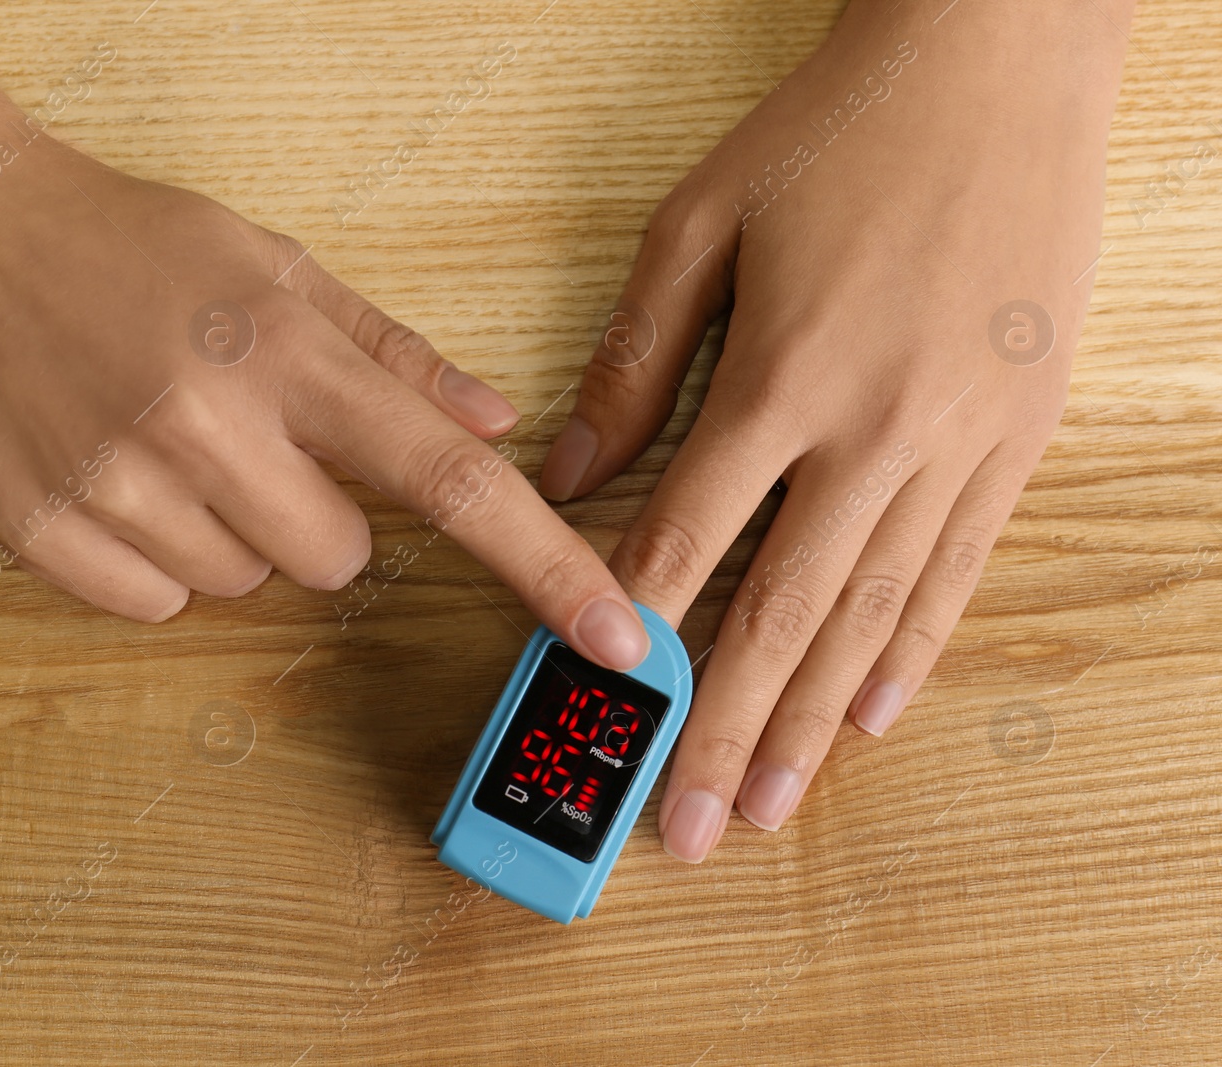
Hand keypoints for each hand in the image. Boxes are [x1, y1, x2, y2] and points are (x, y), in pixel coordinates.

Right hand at [0, 120, 653, 665]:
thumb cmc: (117, 238)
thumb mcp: (268, 262)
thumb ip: (391, 350)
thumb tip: (500, 422)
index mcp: (282, 348)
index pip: (446, 477)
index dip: (545, 563)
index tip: (619, 634)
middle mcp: (208, 421)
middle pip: (341, 560)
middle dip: (318, 518)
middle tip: (250, 442)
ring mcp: (117, 481)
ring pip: (245, 588)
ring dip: (228, 535)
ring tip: (164, 444)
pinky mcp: (40, 530)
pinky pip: (152, 606)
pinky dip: (151, 560)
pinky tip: (111, 476)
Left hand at [538, 0, 1132, 857]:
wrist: (999, 63)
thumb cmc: (834, 134)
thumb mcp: (701, 222)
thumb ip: (635, 359)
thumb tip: (572, 466)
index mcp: (781, 378)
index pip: (689, 542)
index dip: (638, 635)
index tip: (599, 714)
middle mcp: (875, 431)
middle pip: (781, 612)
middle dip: (722, 729)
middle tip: (685, 826)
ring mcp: (959, 442)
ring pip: (873, 614)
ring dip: (815, 722)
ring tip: (770, 807)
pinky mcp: (1016, 437)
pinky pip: (959, 568)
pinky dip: (913, 650)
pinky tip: (874, 716)